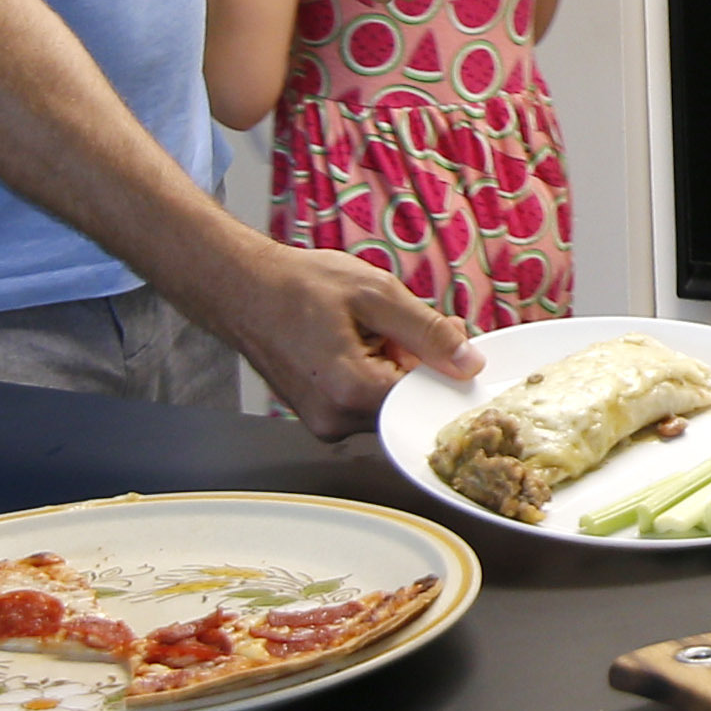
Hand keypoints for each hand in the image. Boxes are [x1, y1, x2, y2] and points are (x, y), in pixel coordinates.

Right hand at [208, 243, 476, 438]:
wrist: (240, 289)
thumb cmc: (296, 286)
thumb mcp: (375, 293)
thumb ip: (428, 331)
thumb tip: (469, 362)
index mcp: (352, 391)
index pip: (426, 398)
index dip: (444, 366)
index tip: (445, 337)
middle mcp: (336, 420)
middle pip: (407, 404)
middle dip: (415, 365)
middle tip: (395, 324)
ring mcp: (324, 424)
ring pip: (388, 404)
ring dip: (392, 369)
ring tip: (366, 331)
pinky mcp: (319, 419)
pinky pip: (365, 404)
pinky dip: (371, 376)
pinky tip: (354, 344)